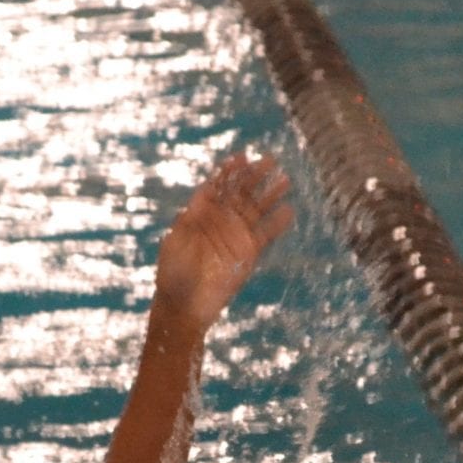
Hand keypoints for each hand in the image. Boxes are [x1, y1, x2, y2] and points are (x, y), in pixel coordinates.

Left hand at [153, 152, 294, 331]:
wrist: (184, 305)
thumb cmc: (174, 272)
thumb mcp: (176, 240)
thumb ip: (190, 218)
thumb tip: (204, 194)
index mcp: (201, 213)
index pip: (218, 186)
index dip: (228, 172)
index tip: (240, 156)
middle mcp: (221, 221)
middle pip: (241, 193)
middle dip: (254, 176)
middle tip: (269, 159)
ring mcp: (236, 236)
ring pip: (257, 209)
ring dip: (270, 194)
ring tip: (285, 178)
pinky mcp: (248, 254)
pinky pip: (266, 235)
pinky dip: (277, 223)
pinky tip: (288, 210)